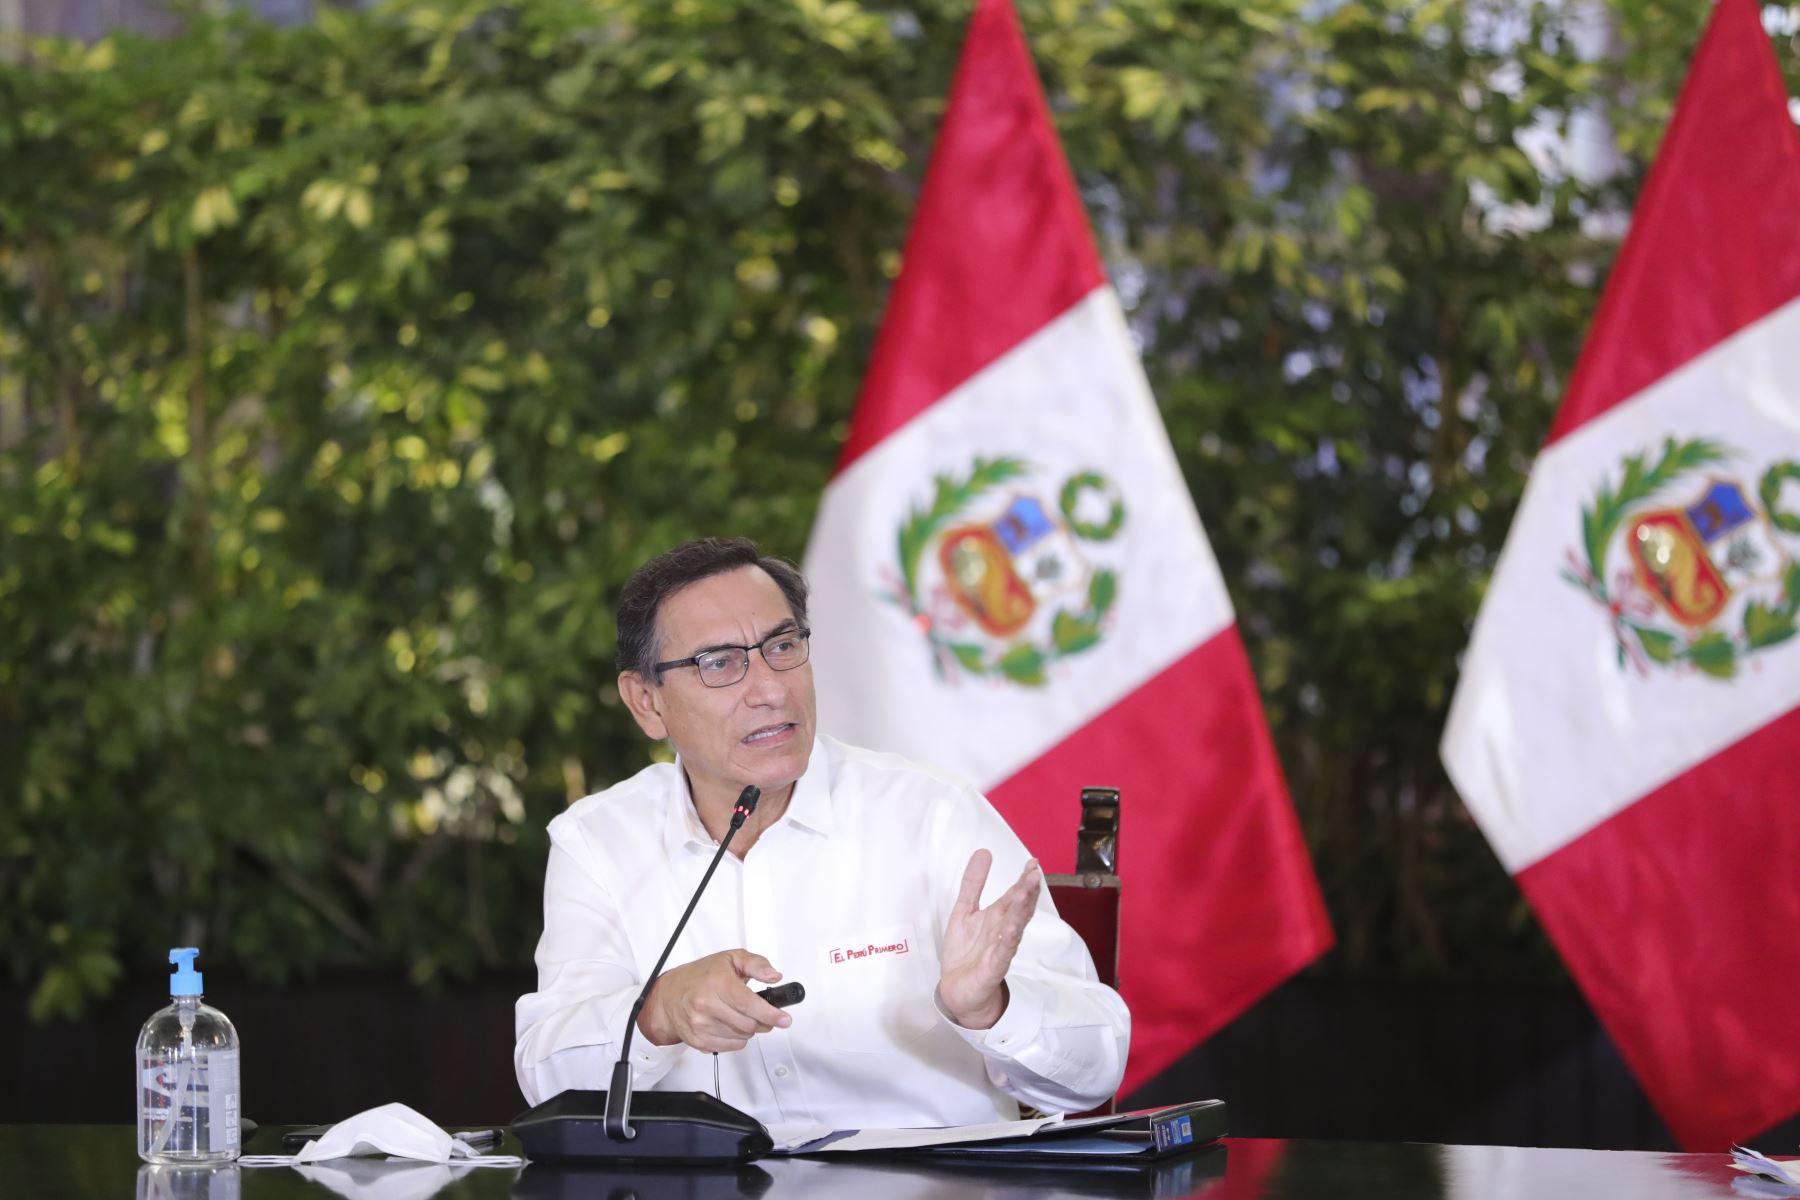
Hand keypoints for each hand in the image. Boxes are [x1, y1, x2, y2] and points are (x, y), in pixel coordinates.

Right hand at [638, 949, 791, 1052]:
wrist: (669, 996)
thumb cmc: (700, 976)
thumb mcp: (730, 959)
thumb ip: (756, 964)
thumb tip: (774, 976)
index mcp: (717, 982)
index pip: (749, 1004)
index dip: (771, 1013)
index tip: (784, 1019)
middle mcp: (706, 1005)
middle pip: (749, 1024)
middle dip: (761, 1020)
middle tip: (761, 1013)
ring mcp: (701, 1025)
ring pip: (742, 1037)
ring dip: (749, 1029)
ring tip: (740, 1014)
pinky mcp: (699, 1041)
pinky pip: (731, 1046)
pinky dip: (737, 1038)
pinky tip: (729, 1024)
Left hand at [937, 850, 1040, 1029]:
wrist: (957, 990)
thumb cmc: (965, 951)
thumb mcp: (964, 910)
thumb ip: (974, 883)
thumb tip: (984, 851)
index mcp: (998, 917)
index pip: (1015, 895)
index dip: (1024, 879)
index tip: (1033, 862)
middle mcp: (1003, 931)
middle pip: (1019, 908)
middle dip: (1027, 891)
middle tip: (1035, 873)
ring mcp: (1001, 949)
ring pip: (1014, 927)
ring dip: (1021, 911)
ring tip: (1025, 892)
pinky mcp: (993, 968)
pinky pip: (1002, 953)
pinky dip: (1008, 941)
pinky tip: (1012, 929)